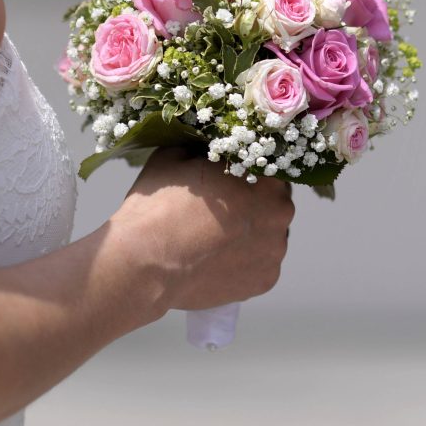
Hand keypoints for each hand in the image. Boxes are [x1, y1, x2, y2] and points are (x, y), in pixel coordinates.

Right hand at [111, 146, 294, 316]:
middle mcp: (280, 214)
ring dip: (249, 235)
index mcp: (266, 178)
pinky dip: (243, 263)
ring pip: (267, 236)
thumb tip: (205, 145)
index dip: (246, 173)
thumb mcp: (176, 155)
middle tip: (217, 212)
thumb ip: (202, 147)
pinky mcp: (265, 281)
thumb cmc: (159, 204)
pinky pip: (259, 266)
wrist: (145, 261)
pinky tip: (216, 260)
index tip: (226, 182)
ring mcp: (275, 251)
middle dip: (251, 205)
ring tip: (213, 239)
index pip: (268, 168)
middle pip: (272, 204)